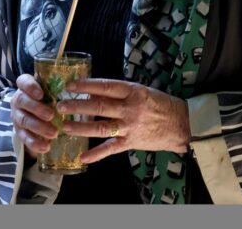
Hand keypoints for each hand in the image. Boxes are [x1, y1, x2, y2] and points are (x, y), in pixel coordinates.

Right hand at [11, 74, 59, 156]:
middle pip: (22, 101)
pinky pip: (24, 137)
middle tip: (51, 115)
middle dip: (37, 108)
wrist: (36, 115)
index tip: (41, 94)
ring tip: (54, 133)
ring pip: (24, 120)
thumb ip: (63, 89)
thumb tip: (88, 88)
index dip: (30, 87)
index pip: (23, 81)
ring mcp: (17, 116)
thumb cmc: (49, 99)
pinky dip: (35, 143)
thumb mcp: (54, 91)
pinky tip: (46, 147)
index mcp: (26, 86)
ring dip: (39, 127)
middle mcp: (19, 99)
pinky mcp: (19, 131)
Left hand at [59, 78, 190, 164]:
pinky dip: (96, 153)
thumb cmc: (160, 104)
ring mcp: (130, 127)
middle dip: (77, 106)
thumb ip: (119, 91)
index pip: (104, 86)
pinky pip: (111, 148)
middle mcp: (129, 108)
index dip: (85, 85)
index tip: (70, 85)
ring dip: (81, 127)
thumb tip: (94, 90)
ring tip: (65, 126)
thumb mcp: (141, 90)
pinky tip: (82, 156)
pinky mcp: (131, 142)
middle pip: (99, 106)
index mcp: (132, 91)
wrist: (182, 123)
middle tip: (60, 105)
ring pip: (101, 127)